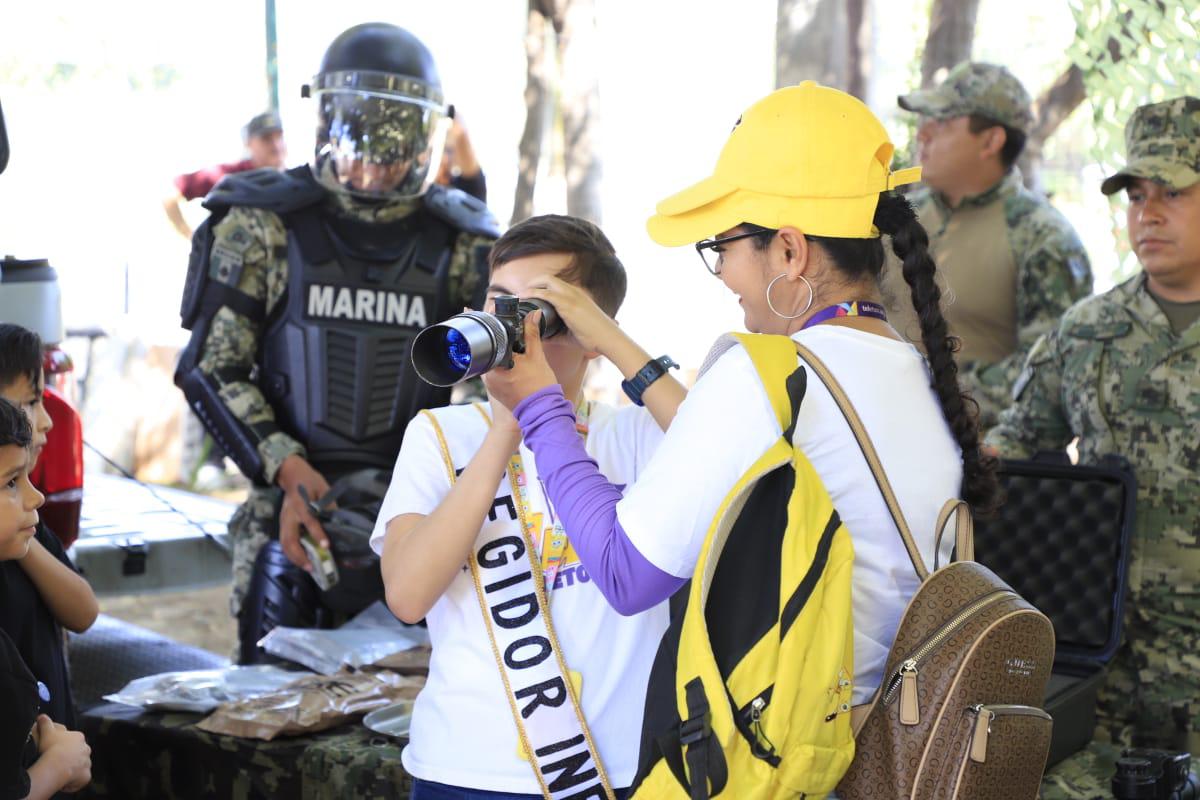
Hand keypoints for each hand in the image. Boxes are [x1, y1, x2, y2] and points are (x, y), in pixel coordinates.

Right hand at [35, 715, 90, 791]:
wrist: (57, 763)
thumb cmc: (52, 746)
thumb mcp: (47, 731)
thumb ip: (45, 723)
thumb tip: (42, 716)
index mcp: (79, 737)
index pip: (73, 741)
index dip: (64, 746)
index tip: (56, 750)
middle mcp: (86, 748)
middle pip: (79, 752)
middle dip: (71, 756)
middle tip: (57, 762)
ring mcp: (87, 762)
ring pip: (80, 765)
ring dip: (73, 768)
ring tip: (60, 772)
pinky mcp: (86, 776)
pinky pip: (80, 779)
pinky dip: (74, 781)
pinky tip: (65, 782)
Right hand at [276, 455, 331, 570]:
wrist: (291, 474)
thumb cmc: (309, 480)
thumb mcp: (323, 489)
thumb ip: (329, 506)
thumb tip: (337, 524)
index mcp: (301, 503)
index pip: (309, 521)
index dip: (318, 535)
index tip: (326, 546)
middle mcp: (289, 514)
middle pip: (289, 539)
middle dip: (300, 555)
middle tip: (312, 566)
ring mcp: (283, 520)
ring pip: (284, 543)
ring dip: (295, 557)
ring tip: (308, 567)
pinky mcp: (282, 524)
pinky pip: (284, 542)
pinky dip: (291, 553)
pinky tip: (302, 559)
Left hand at [482, 311, 557, 412]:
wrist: (543, 412)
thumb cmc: (540, 387)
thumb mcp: (536, 356)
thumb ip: (532, 333)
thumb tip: (533, 314)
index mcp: (494, 365)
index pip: (486, 339)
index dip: (486, 323)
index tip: (478, 310)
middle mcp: (487, 376)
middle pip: (486, 348)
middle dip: (491, 335)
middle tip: (493, 319)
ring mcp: (490, 384)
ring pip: (490, 359)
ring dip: (495, 349)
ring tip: (503, 337)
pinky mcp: (496, 390)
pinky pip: (494, 370)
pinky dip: (499, 361)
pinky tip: (509, 356)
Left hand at [524, 274, 619, 353]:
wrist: (609, 338)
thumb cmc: (594, 337)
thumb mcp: (572, 333)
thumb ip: (557, 333)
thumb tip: (542, 337)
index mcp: (576, 295)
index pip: (554, 284)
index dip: (539, 286)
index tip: (528, 294)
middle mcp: (573, 291)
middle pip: (547, 278)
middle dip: (531, 283)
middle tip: (520, 295)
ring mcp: (571, 296)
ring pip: (545, 281)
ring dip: (530, 286)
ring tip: (518, 296)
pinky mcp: (568, 304)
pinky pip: (546, 293)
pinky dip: (533, 294)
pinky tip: (524, 298)